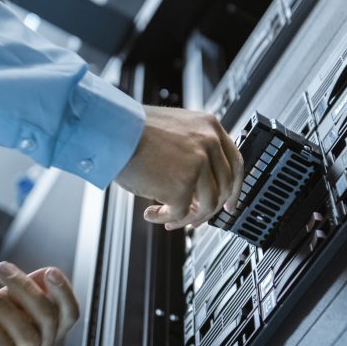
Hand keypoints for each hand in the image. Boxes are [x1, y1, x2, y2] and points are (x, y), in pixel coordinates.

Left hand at [0, 262, 78, 345]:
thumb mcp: (8, 299)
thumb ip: (27, 288)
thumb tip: (46, 273)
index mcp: (48, 331)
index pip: (69, 314)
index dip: (65, 293)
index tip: (50, 272)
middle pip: (48, 320)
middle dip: (26, 289)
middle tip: (3, 270)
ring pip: (29, 337)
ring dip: (5, 309)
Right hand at [116, 106, 243, 229]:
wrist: (111, 131)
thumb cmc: (131, 129)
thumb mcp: (174, 128)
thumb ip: (193, 147)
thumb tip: (200, 182)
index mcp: (209, 126)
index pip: (235, 163)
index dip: (234, 188)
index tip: (229, 205)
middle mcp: (209, 143)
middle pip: (223, 188)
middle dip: (208, 210)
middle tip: (192, 219)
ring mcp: (199, 164)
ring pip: (206, 205)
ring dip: (186, 217)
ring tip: (166, 217)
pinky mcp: (182, 185)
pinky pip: (180, 213)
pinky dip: (164, 218)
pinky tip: (151, 212)